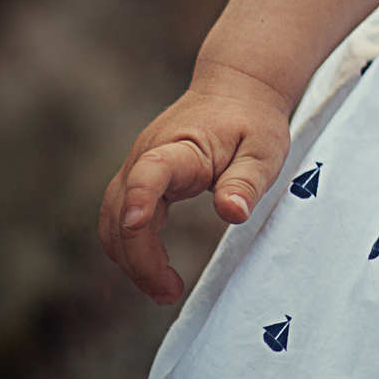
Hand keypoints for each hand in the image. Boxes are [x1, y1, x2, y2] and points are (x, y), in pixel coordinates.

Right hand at [97, 65, 293, 304]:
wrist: (238, 87)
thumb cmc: (253, 120)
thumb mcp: (265, 149)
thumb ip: (247, 181)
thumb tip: (233, 214)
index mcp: (179, 146)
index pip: (151, 172)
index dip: (141, 198)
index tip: (140, 224)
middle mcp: (146, 156)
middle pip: (124, 211)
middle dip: (139, 257)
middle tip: (169, 292)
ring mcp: (137, 166)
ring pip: (114, 220)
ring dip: (130, 259)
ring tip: (164, 290)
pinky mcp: (139, 177)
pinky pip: (120, 217)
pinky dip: (130, 246)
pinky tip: (153, 269)